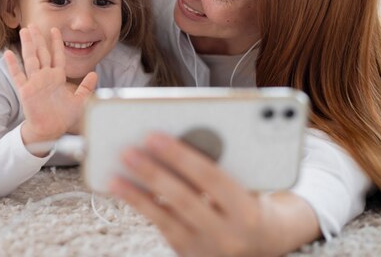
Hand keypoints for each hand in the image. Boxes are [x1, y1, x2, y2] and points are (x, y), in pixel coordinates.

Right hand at [4, 25, 96, 149]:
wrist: (51, 130)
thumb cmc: (63, 116)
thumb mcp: (80, 101)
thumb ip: (86, 87)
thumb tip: (94, 74)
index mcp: (57, 77)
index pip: (57, 55)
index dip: (56, 42)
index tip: (55, 30)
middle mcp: (45, 77)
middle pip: (41, 53)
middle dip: (38, 38)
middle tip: (34, 24)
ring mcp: (34, 82)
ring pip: (30, 59)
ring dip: (27, 45)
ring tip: (24, 31)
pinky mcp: (25, 91)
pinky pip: (18, 76)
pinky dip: (13, 65)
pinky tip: (9, 53)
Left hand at [109, 133, 318, 255]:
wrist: (265, 241)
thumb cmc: (252, 199)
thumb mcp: (250, 181)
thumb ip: (222, 162)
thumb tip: (179, 137)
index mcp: (246, 209)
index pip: (210, 178)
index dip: (180, 155)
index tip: (154, 136)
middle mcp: (227, 233)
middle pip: (183, 198)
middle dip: (152, 173)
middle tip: (127, 151)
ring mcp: (206, 248)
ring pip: (165, 218)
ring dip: (136, 194)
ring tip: (115, 174)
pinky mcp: (189, 255)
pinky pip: (161, 227)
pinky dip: (141, 207)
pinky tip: (124, 192)